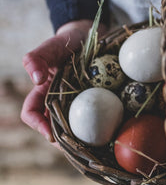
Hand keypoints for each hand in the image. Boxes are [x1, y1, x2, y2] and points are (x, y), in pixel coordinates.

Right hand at [21, 20, 106, 141]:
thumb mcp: (52, 46)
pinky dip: (104, 127)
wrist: (89, 36)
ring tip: (99, 147)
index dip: (38, 125)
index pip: (32, 113)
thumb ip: (38, 58)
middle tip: (81, 148)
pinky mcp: (96, 104)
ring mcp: (78, 105)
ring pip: (78, 129)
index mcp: (43, 92)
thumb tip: (36, 79)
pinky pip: (99, 119)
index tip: (51, 135)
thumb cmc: (67, 41)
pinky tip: (114, 130)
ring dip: (86, 139)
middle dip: (66, 141)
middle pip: (57, 128)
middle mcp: (58, 102)